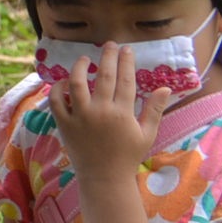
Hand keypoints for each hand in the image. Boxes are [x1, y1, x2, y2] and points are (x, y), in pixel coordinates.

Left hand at [47, 42, 172, 178]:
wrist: (104, 177)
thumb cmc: (128, 155)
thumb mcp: (147, 133)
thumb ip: (154, 109)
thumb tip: (165, 88)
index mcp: (122, 113)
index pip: (125, 80)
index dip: (126, 62)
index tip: (126, 49)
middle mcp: (100, 111)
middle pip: (103, 76)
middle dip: (107, 57)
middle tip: (109, 45)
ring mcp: (79, 117)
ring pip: (75, 84)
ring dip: (78, 68)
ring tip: (83, 59)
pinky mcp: (63, 124)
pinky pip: (56, 101)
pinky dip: (57, 88)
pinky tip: (64, 81)